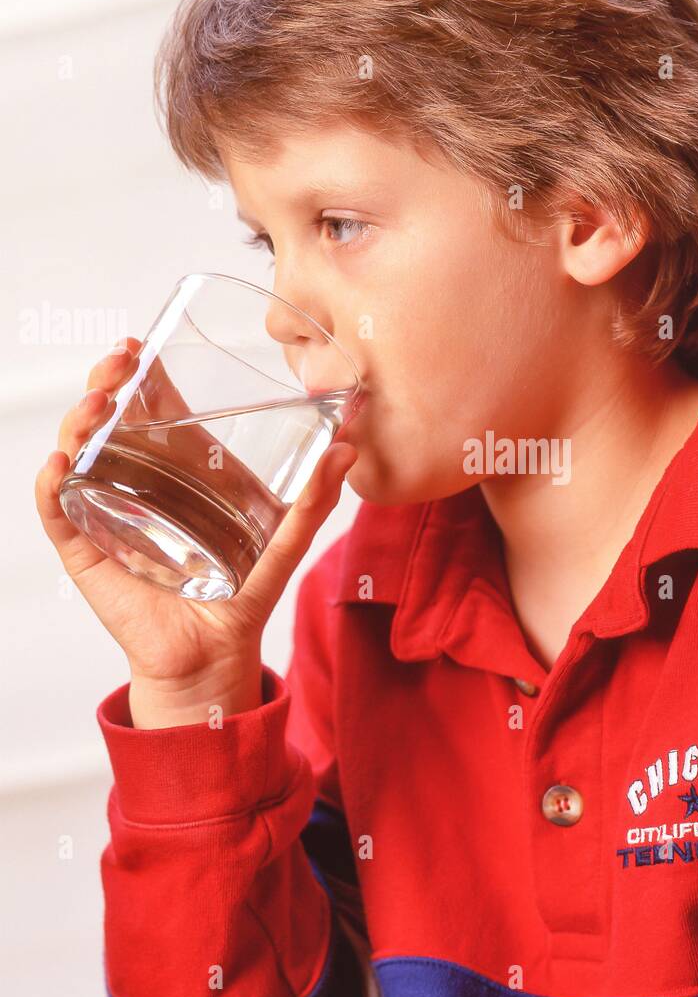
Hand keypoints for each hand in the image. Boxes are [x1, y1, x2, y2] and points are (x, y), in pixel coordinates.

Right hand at [35, 337, 358, 696]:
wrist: (214, 652)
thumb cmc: (244, 591)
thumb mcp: (284, 539)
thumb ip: (315, 499)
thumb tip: (349, 447)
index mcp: (174, 469)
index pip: (146, 407)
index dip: (136, 373)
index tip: (138, 344)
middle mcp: (132, 481)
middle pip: (105, 419)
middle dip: (102, 384)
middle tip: (116, 364)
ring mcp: (104, 511)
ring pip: (75, 453)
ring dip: (77, 422)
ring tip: (94, 407)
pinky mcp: (86, 550)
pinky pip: (56, 511)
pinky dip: (49, 486)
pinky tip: (59, 466)